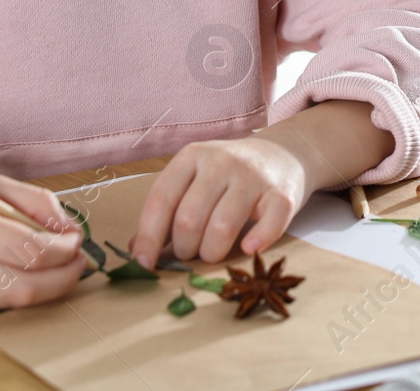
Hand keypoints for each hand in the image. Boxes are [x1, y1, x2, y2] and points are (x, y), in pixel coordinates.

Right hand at [0, 160, 88, 310]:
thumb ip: (31, 200)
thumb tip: (67, 226)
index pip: (30, 251)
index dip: (63, 249)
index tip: (76, 238)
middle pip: (25, 289)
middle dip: (63, 279)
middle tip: (79, 261)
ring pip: (11, 302)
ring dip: (45, 289)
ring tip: (59, 268)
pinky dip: (17, 288)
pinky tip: (27, 271)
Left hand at [127, 136, 309, 268]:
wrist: (283, 153)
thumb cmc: (229, 175)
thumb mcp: (194, 180)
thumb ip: (167, 212)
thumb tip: (136, 252)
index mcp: (191, 157)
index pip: (161, 200)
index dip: (148, 237)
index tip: (143, 265)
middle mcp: (220, 162)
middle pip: (189, 218)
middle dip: (184, 249)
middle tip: (191, 253)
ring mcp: (253, 176)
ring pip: (222, 227)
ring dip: (211, 253)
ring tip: (212, 253)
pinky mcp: (282, 193)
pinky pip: (269, 224)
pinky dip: (257, 242)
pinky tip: (248, 248)